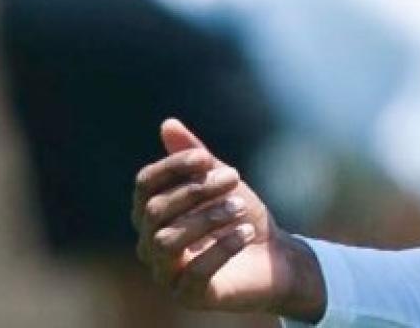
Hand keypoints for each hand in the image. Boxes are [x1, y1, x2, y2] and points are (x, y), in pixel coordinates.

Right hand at [131, 119, 325, 320]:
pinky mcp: (188, 295)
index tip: (206, 158)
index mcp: (153, 213)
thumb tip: (168, 123)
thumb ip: (197, 159)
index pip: (145, 184)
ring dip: (207, 218)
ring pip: (166, 241)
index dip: (172, 167)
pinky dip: (222, 248)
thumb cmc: (241, 218)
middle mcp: (149, 244)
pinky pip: (194, 272)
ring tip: (240, 208)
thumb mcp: (223, 183)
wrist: (274, 259)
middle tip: (234, 178)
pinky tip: (246, 233)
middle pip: (155, 210)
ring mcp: (166, 273)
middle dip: (195, 190)